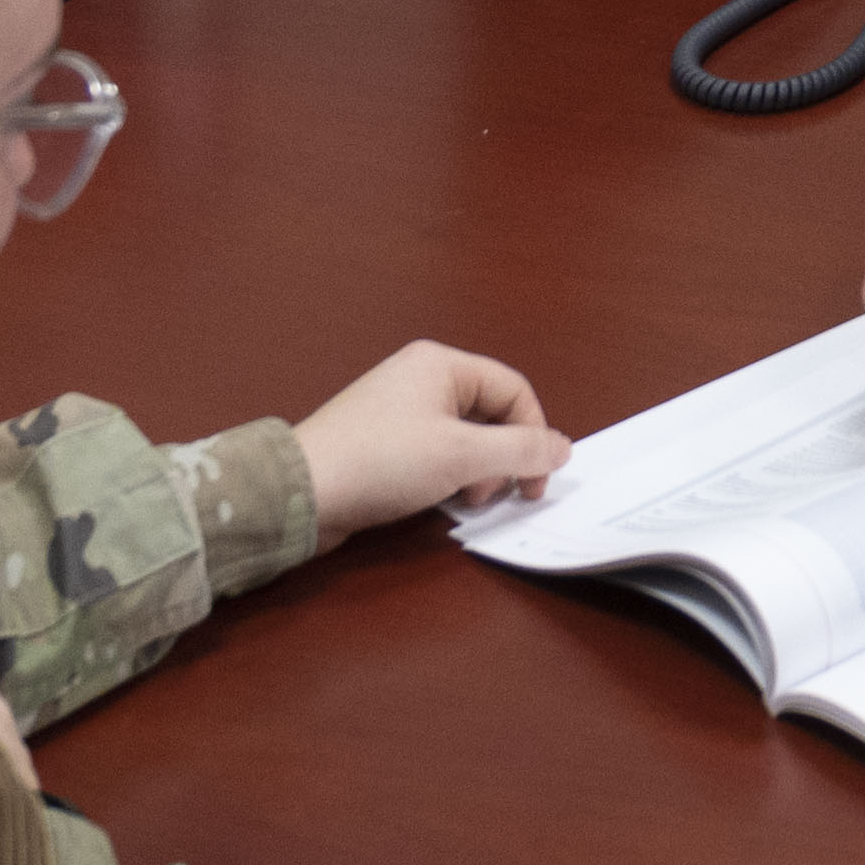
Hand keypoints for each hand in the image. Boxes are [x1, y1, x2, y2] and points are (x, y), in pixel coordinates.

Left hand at [294, 340, 570, 541]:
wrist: (303, 492)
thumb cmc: (380, 462)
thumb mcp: (463, 456)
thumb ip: (521, 451)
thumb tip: (562, 449)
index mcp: (441, 364)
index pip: (513, 390)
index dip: (534, 435)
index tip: (535, 481)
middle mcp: (422, 378)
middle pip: (491, 414)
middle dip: (502, 458)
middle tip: (493, 494)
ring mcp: (400, 409)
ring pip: (466, 437)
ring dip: (477, 471)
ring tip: (462, 499)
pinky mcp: (385, 440)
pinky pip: (437, 452)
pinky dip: (450, 476)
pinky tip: (440, 500)